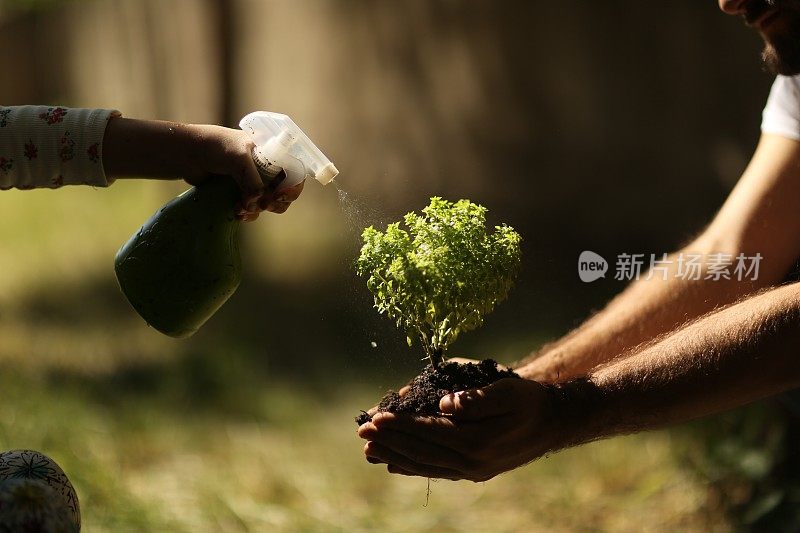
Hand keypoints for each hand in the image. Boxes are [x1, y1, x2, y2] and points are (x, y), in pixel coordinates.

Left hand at [181, 125, 304, 220]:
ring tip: (241, 208)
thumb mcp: (239, 159)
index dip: (292, 187)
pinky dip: (247, 214)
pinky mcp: (239, 194)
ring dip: (258, 210)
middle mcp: (266, 169)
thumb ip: (252, 181)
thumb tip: (256, 203)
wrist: (188, 153)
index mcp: (272, 154)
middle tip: (263, 204)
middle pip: (284, 193)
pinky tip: (237, 213)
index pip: (294, 173)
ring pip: (268, 205)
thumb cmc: (215, 147)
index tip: (280, 196)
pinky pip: (252, 210)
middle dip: (274, 203)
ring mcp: (253, 182)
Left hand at [358, 377, 559, 481]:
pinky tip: (393, 465)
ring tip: (368, 451)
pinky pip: (435, 471)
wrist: (552, 422)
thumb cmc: (527, 399)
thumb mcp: (507, 390)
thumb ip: (477, 398)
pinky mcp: (472, 472)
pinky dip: (413, 468)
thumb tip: (445, 403)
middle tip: (362, 433)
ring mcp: (472, 471)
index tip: (375, 417)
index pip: (430, 433)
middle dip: (390, 441)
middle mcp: (473, 463)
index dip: (401, 425)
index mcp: (478, 442)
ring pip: (425, 465)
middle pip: (421, 452)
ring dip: (395, 456)